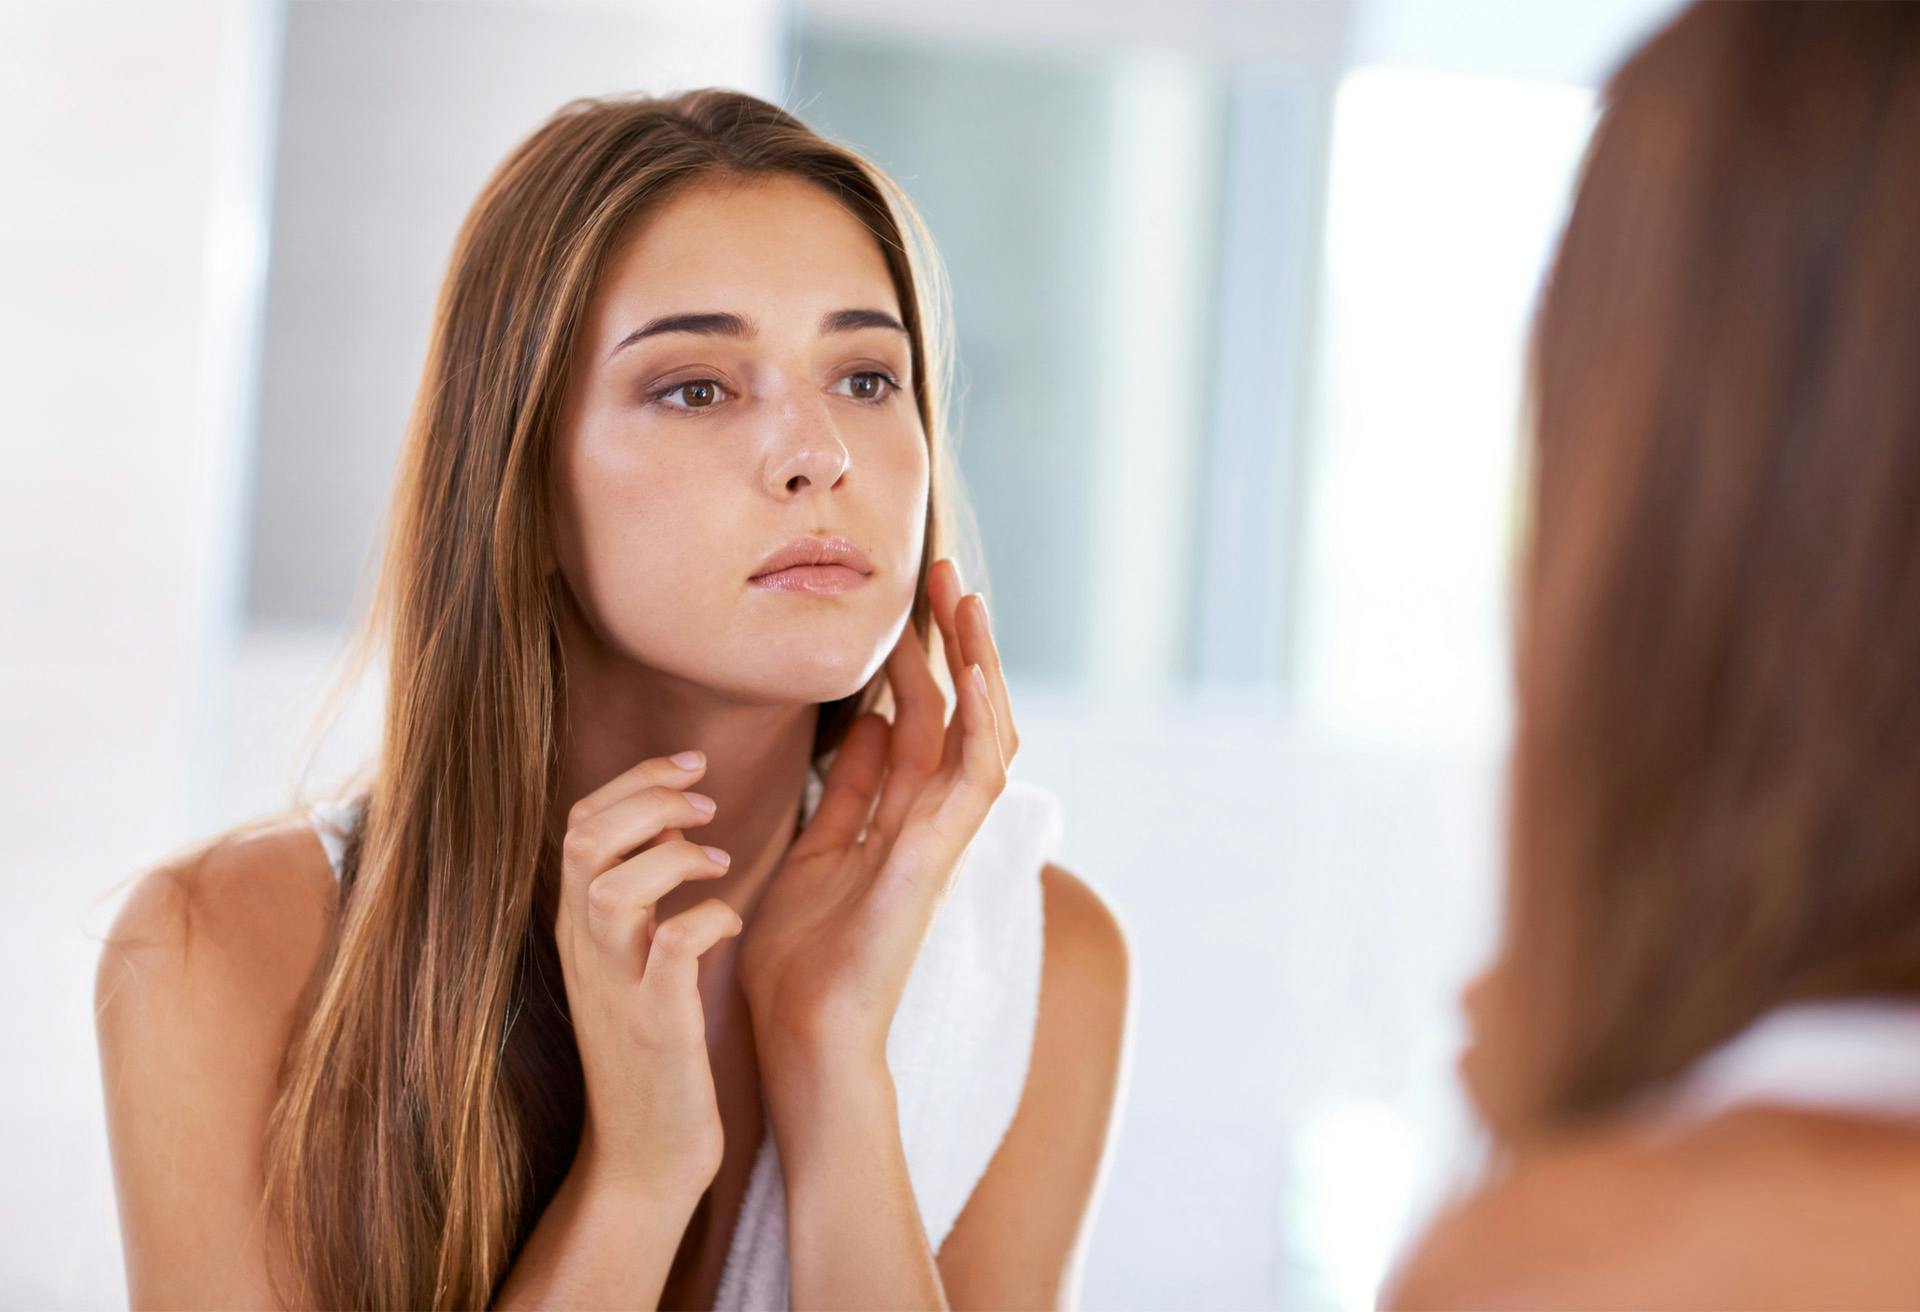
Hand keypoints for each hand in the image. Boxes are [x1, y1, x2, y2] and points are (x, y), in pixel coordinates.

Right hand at [552, 750, 741, 1199]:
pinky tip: (732, 922)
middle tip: (707, 800)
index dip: (635, 778)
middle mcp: (586, 948)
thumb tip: (674, 815)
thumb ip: (641, 890)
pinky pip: (671, 950)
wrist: (643, 1155)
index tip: (693, 762)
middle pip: (583, 839)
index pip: (579, 822)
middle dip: (648, 798)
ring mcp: (616, 987)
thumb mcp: (633, 958)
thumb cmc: (653, 1048)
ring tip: (719, 859)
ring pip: (610, 888)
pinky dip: (705, 920)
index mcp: (581, 926)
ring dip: (671, 856)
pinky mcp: (655, 1026)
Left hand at [735, 557, 1020, 1074]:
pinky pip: (975, 780)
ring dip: (979, 665)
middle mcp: (928, 825)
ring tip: (966, 599)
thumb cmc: (800, 964)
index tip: (904, 604)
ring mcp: (940, 842)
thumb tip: (862, 723)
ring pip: (982, 735)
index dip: (915, 660)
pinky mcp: (937, 861)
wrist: (799, 1039)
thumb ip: (846, 792)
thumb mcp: (814, 851)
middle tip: (946, 573)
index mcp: (896, 821)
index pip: (919, 722)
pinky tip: (975, 669)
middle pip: (956, 715)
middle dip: (954, 643)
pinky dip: (982, 722)